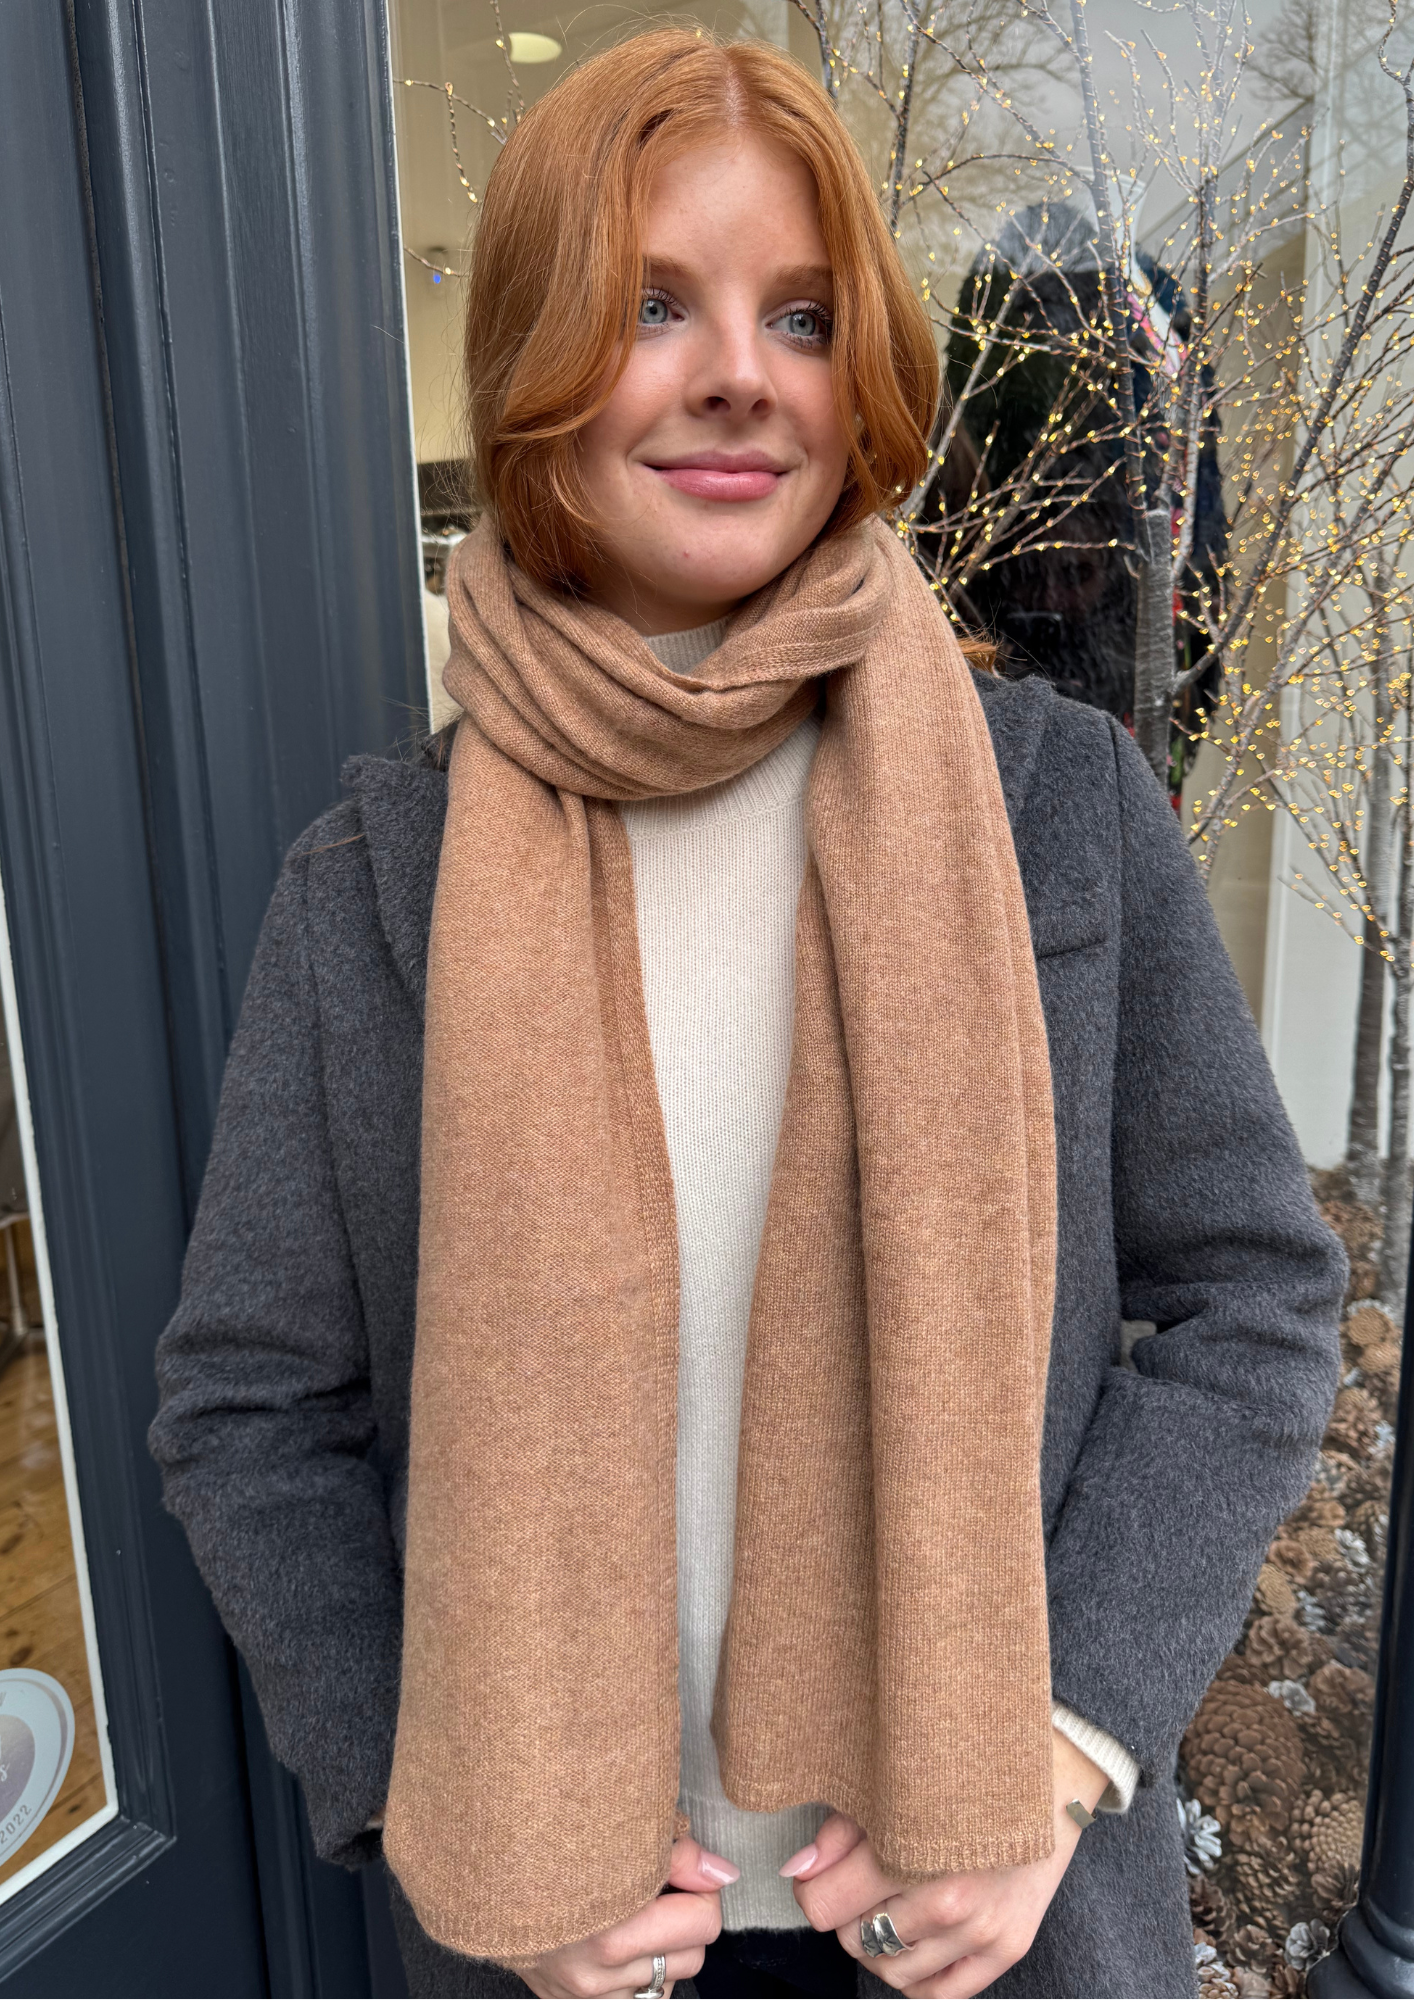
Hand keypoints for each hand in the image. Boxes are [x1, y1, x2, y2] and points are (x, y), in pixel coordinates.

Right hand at [505, 1836, 735, 1998]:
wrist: (489, 1881)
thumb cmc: (553, 1847)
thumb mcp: (612, 1834)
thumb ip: (676, 1854)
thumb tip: (724, 1872)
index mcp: (607, 1923)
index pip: (703, 1920)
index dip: (702, 1885)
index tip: (687, 1866)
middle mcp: (595, 1970)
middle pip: (693, 1954)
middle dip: (688, 1916)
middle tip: (664, 1885)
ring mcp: (586, 1994)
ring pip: (669, 1979)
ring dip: (665, 1946)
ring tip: (638, 1911)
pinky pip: (641, 1997)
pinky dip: (642, 1972)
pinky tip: (623, 1941)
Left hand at [781, 1730, 1106, 1998]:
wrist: (1050, 1775)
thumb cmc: (963, 1775)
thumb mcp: (892, 1784)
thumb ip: (840, 1832)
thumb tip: (796, 1871)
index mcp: (911, 1848)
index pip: (823, 1907)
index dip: (813, 1889)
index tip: (821, 1874)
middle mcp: (948, 1899)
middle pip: (854, 1940)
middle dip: (850, 1913)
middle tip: (866, 1881)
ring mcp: (981, 1930)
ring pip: (892, 1971)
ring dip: (882, 1944)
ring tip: (895, 1903)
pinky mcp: (1009, 1948)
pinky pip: (938, 1993)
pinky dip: (917, 1974)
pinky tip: (920, 1938)